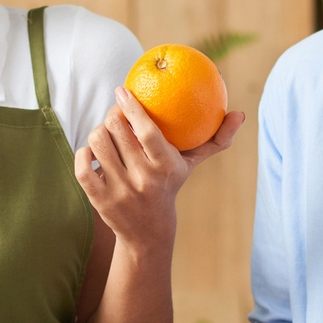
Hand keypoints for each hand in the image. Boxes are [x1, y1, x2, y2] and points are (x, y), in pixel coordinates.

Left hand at [75, 88, 244, 247]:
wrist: (148, 231)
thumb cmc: (171, 184)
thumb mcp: (192, 164)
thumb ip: (216, 139)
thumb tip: (240, 114)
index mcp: (166, 168)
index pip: (147, 131)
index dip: (132, 108)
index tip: (123, 90)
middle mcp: (143, 180)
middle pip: (116, 130)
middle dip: (113, 114)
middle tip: (117, 112)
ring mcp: (120, 191)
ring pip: (97, 143)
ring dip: (99, 131)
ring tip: (108, 132)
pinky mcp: (99, 200)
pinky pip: (83, 165)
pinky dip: (84, 152)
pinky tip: (93, 151)